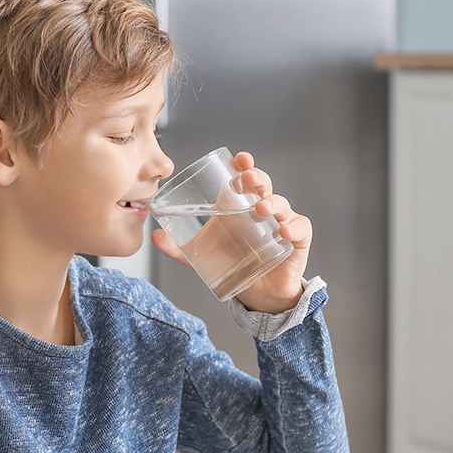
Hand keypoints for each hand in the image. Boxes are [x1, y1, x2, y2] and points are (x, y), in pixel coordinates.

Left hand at [152, 151, 310, 313]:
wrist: (258, 294)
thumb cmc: (234, 264)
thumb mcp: (203, 256)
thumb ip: (179, 248)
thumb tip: (154, 237)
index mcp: (239, 205)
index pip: (242, 177)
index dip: (241, 165)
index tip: (236, 159)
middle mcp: (261, 208)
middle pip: (261, 185)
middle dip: (255, 177)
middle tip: (247, 176)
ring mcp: (281, 221)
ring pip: (280, 204)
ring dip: (272, 202)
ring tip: (261, 207)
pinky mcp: (296, 238)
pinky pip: (298, 229)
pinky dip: (292, 228)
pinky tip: (283, 231)